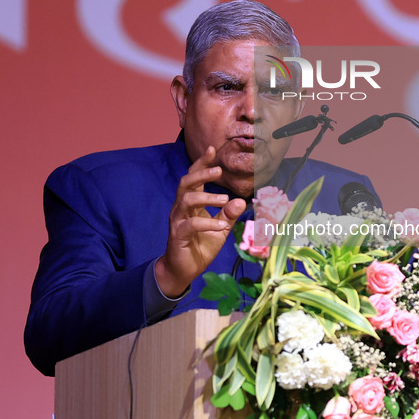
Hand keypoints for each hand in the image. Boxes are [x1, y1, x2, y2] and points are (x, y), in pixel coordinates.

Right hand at [155, 146, 246, 296]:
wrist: (184, 269)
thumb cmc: (200, 245)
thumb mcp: (220, 228)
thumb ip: (228, 214)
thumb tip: (241, 200)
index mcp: (191, 203)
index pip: (194, 177)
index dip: (202, 163)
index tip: (212, 149)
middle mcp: (181, 208)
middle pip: (186, 183)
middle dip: (201, 173)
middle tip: (219, 170)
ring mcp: (177, 220)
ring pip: (186, 200)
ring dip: (207, 197)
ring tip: (224, 199)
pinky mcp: (177, 235)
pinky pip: (191, 224)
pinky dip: (208, 222)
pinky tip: (221, 225)